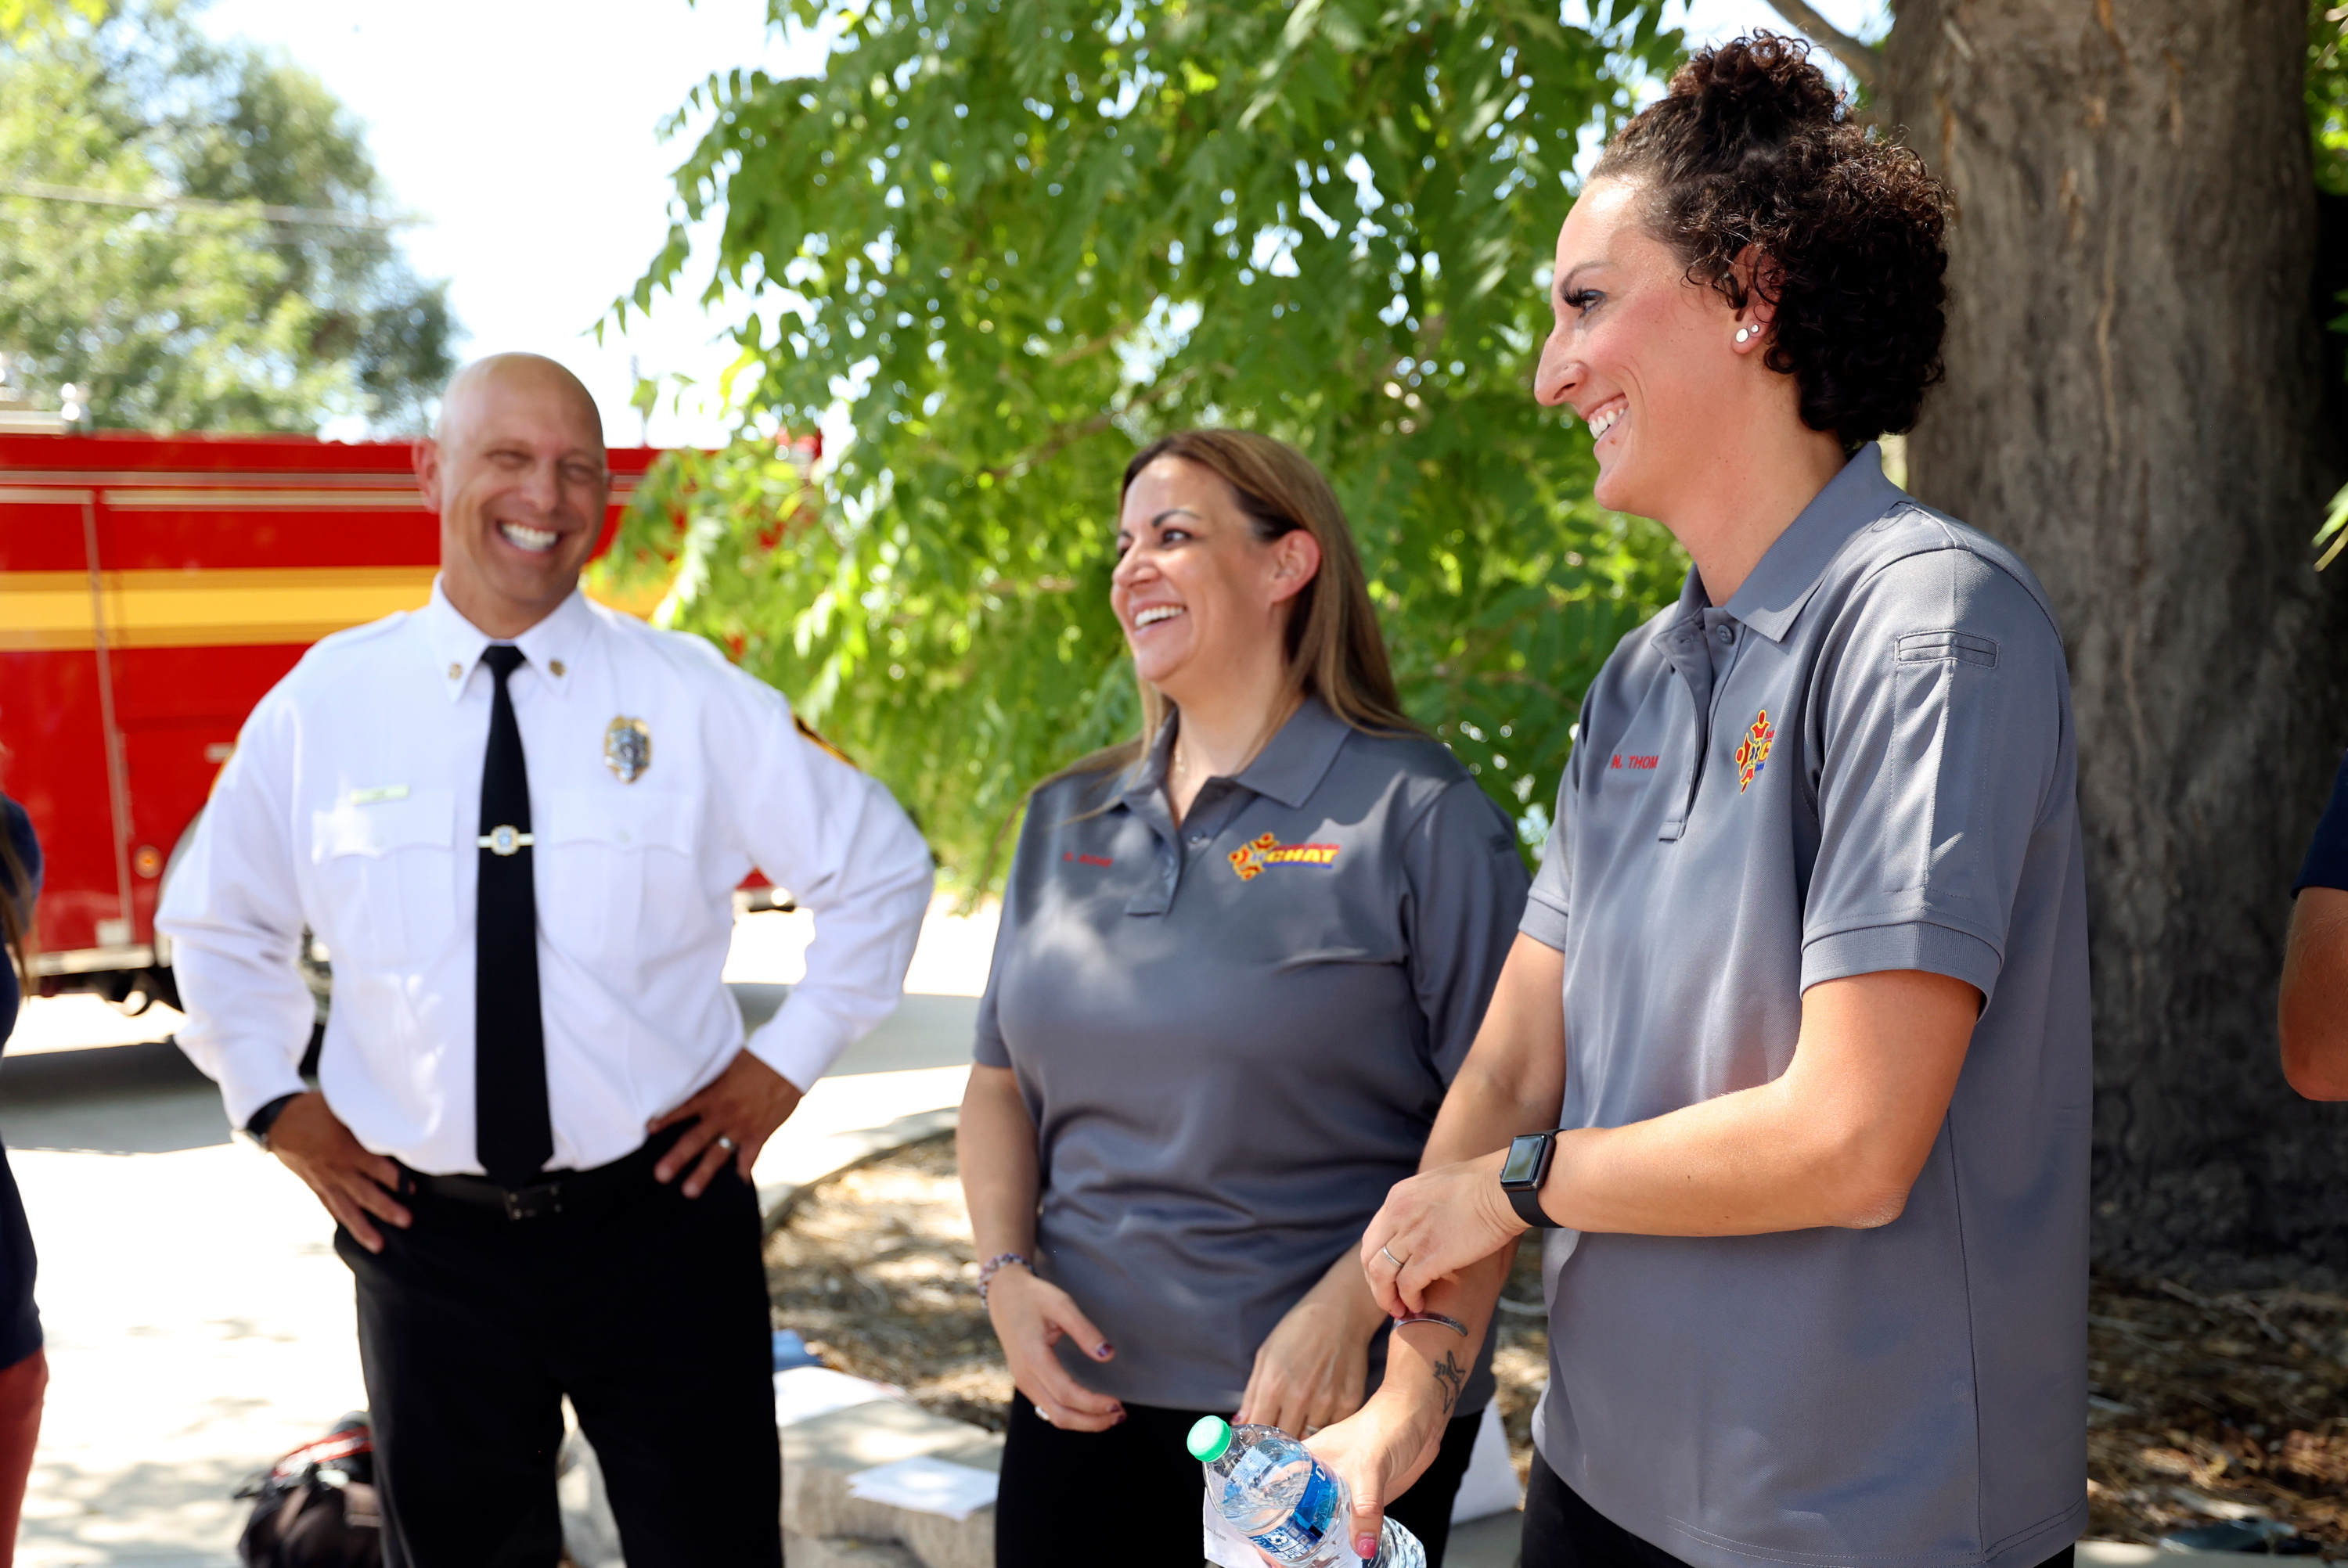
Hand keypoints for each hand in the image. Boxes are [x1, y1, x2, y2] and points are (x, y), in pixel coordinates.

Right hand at [267, 1091, 410, 1252]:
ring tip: (379, 1245)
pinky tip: (356, 1233)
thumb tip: (392, 1119)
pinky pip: (331, 1207)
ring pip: (346, 1208)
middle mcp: (336, 1169)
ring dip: (363, 1227)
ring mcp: (324, 1181)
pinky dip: (344, 1221)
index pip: (375, 1167)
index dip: (395, 1178)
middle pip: (364, 1193)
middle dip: (386, 1208)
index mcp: (345, 1148)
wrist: (278, 1121)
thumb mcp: (341, 1107)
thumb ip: (364, 1120)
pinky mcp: (316, 1187)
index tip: (412, 1189)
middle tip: (406, 1221)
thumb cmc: (314, 1109)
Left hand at [648, 1049, 804, 1196]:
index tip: (649, 1130)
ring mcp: (741, 1128)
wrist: (787, 1065)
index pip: (683, 1108)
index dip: (665, 1119)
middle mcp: (723, 1115)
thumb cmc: (757, 1060)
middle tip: (660, 1175)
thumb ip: (708, 1073)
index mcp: (713, 1094)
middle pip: (695, 1139)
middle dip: (677, 1158)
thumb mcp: (727, 1062)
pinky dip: (742, 1173)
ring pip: (718, 1154)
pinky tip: (734, 1187)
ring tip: (689, 1192)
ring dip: (703, 1174)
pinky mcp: (758, 1135)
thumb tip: (687, 1067)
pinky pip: (749, 1158)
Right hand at [984, 1264, 1124, 1431]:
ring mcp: (1023, 1382)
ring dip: (1083, 1421)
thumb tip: (1108, 1356)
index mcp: (1033, 1357)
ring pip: (1054, 1416)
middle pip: (1060, 1415)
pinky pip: (1048, 1408)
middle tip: (1120, 1415)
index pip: (1067, 1393)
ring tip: (1111, 1416)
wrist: (1004, 1294)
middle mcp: (1025, 1376)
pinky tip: (1090, 1410)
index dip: (1093, 1404)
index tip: (1117, 1404)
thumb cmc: (1033, 1296)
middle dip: (1092, 1421)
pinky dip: (1072, 1415)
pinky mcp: (1026, 1382)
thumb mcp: (1061, 1305)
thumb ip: (1085, 1331)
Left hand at [1235, 1275, 1378, 1436]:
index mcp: (1274, 1384)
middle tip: (1279, 1438)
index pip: (1258, 1431)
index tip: (1254, 1444)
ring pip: (1309, 1439)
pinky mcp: (1349, 1404)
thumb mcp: (1266, 1355)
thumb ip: (1252, 1394)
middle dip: (1278, 1443)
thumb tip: (1240, 1424)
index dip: (1254, 1441)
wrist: (1342, 1312)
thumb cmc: (1299, 1330)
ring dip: (1303, 1436)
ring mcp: (1327, 1402)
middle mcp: (1300, 1397)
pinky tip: (1322, 1413)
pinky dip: (1325, 1427)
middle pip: (1284, 1441)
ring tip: (1302, 1423)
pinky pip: (1332, 1430)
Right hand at [1271, 1384, 1447, 1565]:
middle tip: (1287, 1562)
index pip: (1274, 1491)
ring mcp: (1341, 1489)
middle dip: (1290, 1538)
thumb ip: (1365, 1508)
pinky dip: (1343, 1541)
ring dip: (1316, 1542)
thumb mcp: (1370, 1467)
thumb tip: (1362, 1546)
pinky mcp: (1362, 1500)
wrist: (1419, 1421)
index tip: (1265, 1545)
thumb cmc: (1386, 1424)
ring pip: (1321, 1521)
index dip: (1265, 1519)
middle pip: (1295, 1512)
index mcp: (1306, 1459)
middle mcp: (1319, 1476)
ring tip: (1310, 1564)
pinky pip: (1348, 1525)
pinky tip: (1342, 1555)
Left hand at [1362, 1151, 1524, 1315]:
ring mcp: (1411, 1235)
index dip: (1376, 1262)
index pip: (1373, 1237)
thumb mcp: (1439, 1185)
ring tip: (1400, 1309)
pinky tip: (1418, 1305)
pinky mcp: (1430, 1255)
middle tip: (1388, 1300)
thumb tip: (1427, 1219)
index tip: (1387, 1278)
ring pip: (1381, 1275)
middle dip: (1376, 1284)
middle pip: (1369, 1258)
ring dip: (1387, 1297)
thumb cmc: (1485, 1185)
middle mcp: (1397, 1215)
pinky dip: (1409, 1300)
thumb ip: (1423, 1204)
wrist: (1503, 1189)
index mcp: (1398, 1198)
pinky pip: (1406, 1285)